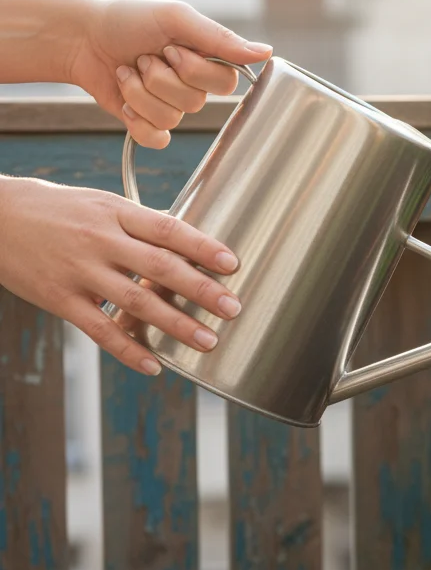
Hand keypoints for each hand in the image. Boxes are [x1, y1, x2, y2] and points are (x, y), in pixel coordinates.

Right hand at [0, 176, 241, 375]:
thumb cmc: (58, 211)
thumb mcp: (101, 204)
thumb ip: (141, 225)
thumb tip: (190, 244)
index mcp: (115, 212)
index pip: (167, 229)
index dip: (203, 247)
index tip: (233, 264)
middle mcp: (100, 240)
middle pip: (158, 266)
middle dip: (200, 289)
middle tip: (232, 308)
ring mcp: (79, 271)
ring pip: (134, 301)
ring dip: (175, 324)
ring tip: (207, 340)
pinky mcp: (59, 299)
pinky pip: (99, 330)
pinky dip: (128, 350)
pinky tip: (154, 365)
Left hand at [68, 0, 272, 147]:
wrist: (80, 38)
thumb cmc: (128, 20)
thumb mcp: (175, 18)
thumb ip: (219, 37)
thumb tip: (267, 53)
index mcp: (208, 60)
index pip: (227, 84)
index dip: (195, 71)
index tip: (171, 49)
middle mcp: (194, 86)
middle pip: (197, 103)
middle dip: (160, 79)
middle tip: (144, 58)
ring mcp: (172, 106)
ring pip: (173, 119)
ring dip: (139, 93)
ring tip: (126, 71)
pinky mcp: (149, 124)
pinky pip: (157, 139)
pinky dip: (136, 120)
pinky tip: (124, 100)